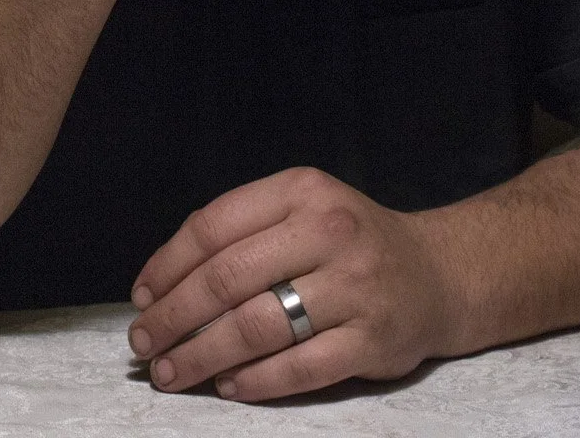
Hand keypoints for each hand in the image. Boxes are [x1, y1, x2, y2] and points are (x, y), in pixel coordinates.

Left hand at [126, 167, 466, 401]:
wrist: (438, 275)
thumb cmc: (351, 243)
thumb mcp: (304, 209)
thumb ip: (243, 232)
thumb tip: (162, 284)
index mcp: (303, 192)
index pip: (214, 226)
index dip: (167, 265)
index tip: (141, 297)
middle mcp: (330, 233)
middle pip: (228, 279)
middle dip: (173, 316)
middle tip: (143, 343)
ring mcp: (354, 289)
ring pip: (257, 327)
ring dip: (202, 355)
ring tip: (171, 372)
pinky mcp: (372, 341)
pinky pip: (299, 368)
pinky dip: (255, 381)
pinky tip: (228, 386)